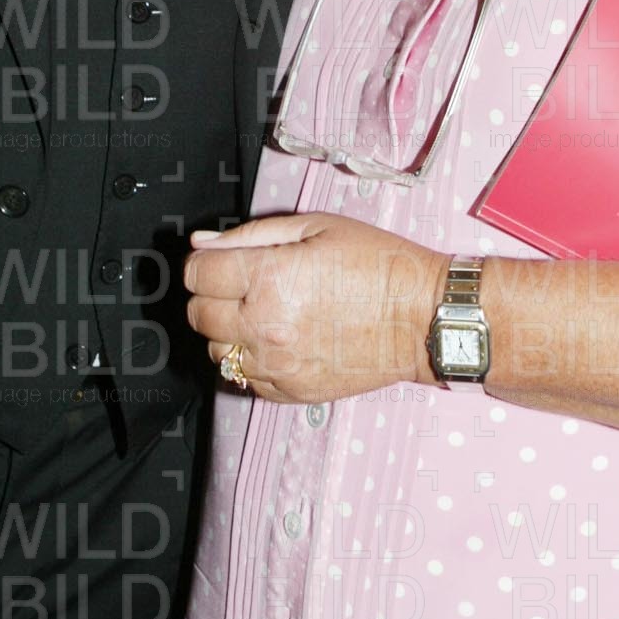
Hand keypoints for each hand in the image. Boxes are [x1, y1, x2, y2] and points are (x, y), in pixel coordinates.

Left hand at [184, 212, 445, 403]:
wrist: (421, 317)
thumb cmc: (377, 264)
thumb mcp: (316, 228)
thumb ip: (250, 235)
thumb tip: (202, 243)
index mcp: (269, 278)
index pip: (196, 273)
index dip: (205, 262)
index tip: (220, 261)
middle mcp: (265, 325)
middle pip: (199, 314)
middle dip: (212, 295)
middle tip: (243, 284)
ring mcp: (276, 364)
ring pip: (216, 351)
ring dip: (229, 330)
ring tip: (263, 314)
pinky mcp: (290, 390)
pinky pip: (244, 379)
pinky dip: (251, 360)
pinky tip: (278, 341)